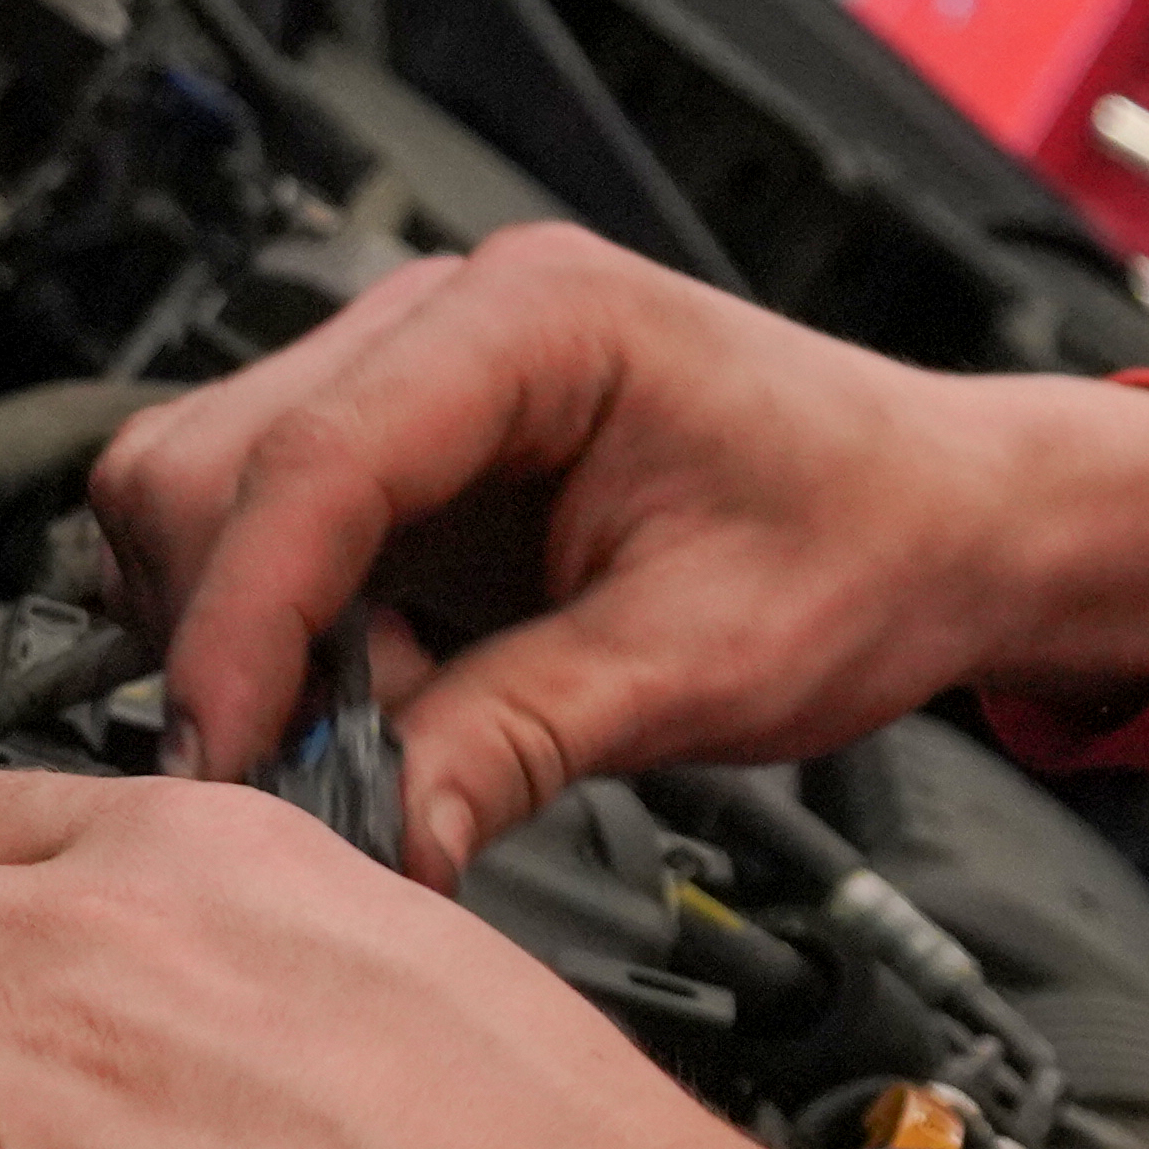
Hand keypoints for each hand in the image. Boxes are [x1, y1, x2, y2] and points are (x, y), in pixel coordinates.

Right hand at [94, 226, 1148, 876]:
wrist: (945, 519)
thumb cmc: (869, 540)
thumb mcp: (709, 663)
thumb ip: (528, 734)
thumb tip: (382, 830)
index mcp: (536, 318)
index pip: (314, 457)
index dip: (243, 619)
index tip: (225, 756)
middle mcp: (447, 322)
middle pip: (209, 466)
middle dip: (230, 634)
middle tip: (319, 774)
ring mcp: (410, 385)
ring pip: (203, 504)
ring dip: (251, 644)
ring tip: (392, 732)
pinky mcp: (401, 462)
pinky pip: (262, 549)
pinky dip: (286, 645)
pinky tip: (397, 699)